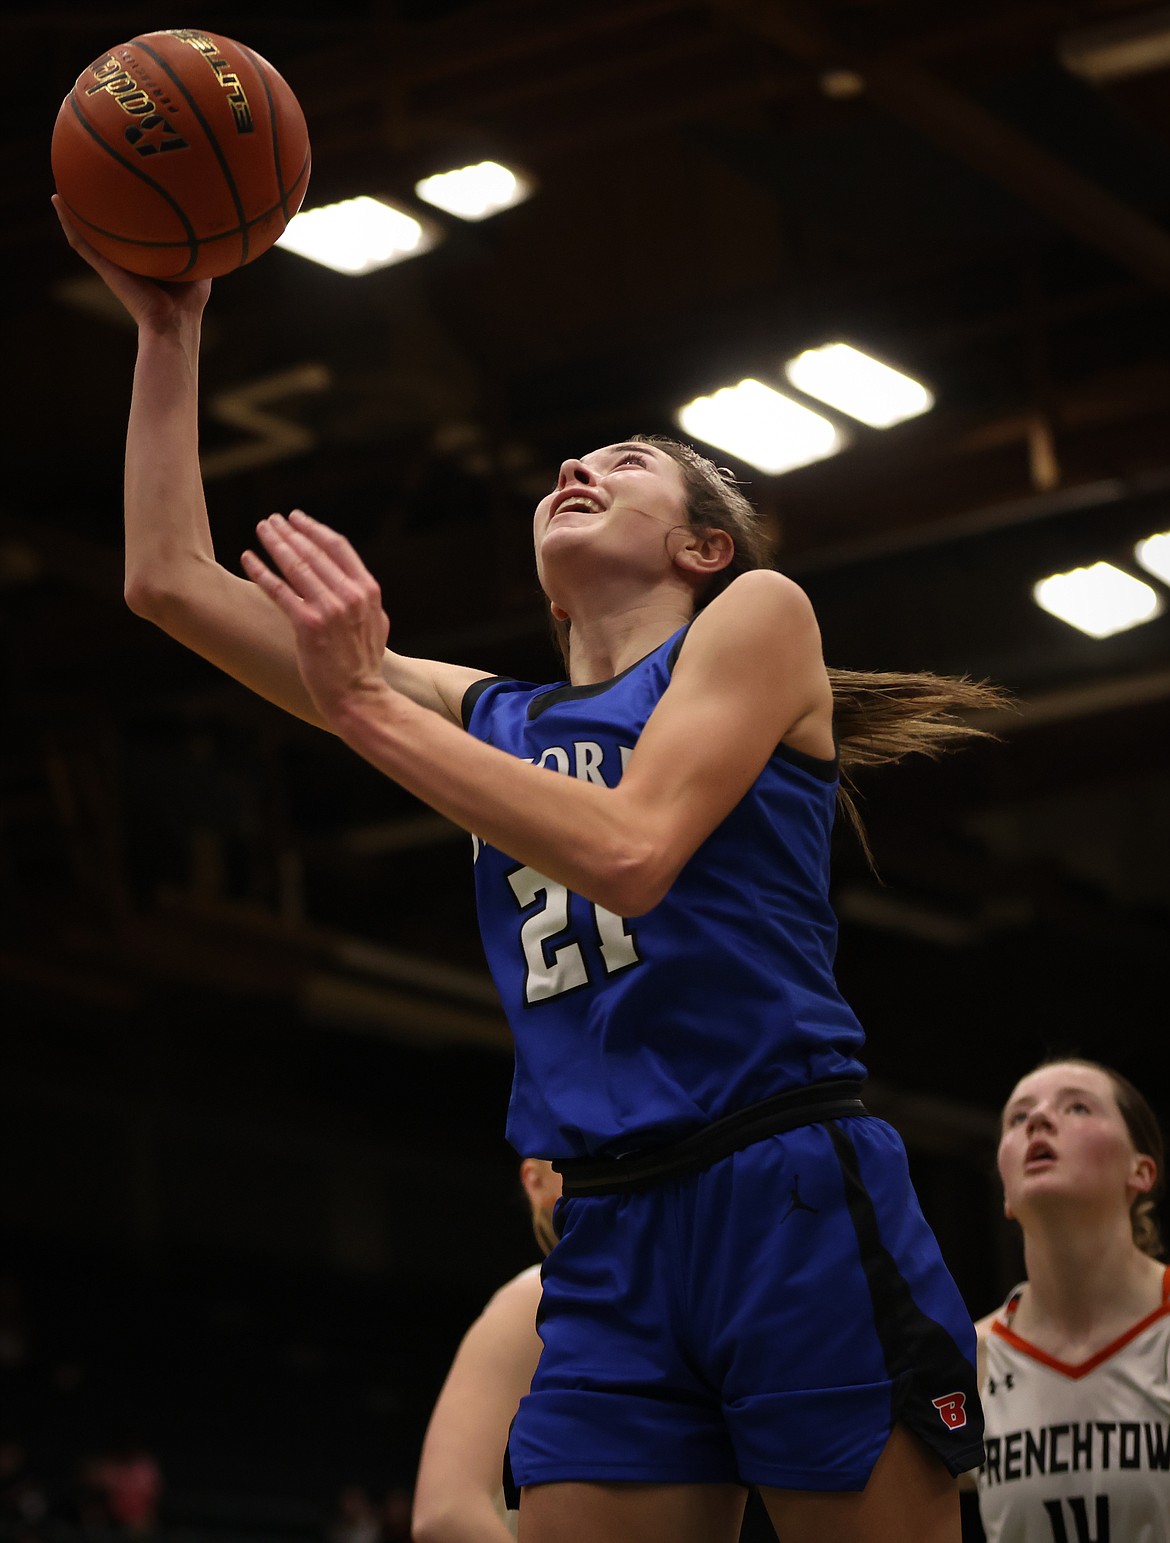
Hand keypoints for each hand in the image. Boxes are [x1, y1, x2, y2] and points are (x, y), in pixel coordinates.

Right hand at [51, 194, 210, 328]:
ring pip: (88, 235)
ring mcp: (112, 263)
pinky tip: (57, 200)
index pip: (133, 235)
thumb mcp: (201, 268)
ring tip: (63, 188)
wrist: (173, 323)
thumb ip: (203, 248)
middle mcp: (125, 259)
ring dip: (73, 213)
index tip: (122, 192)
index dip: (128, 216)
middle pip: (108, 232)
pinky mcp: (105, 267)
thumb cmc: (189, 303)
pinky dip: (67, 222)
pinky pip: (82, 243)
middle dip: (98, 212)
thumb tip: (213, 226)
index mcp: (145, 259)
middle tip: (89, 184)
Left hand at [241, 510, 391, 725]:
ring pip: (296, 565)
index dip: (314, 529)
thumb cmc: (364, 664)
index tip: (297, 518)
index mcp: (367, 590)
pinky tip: (247, 557)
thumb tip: (353, 581)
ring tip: (261, 529)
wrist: (359, 696)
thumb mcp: (376, 623)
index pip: (338, 547)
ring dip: (275, 543)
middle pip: (313, 551)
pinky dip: (261, 570)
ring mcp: (329, 609)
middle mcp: (349, 595)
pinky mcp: (308, 625)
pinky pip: (279, 590)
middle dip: (290, 531)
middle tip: (272, 519)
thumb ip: (364, 599)